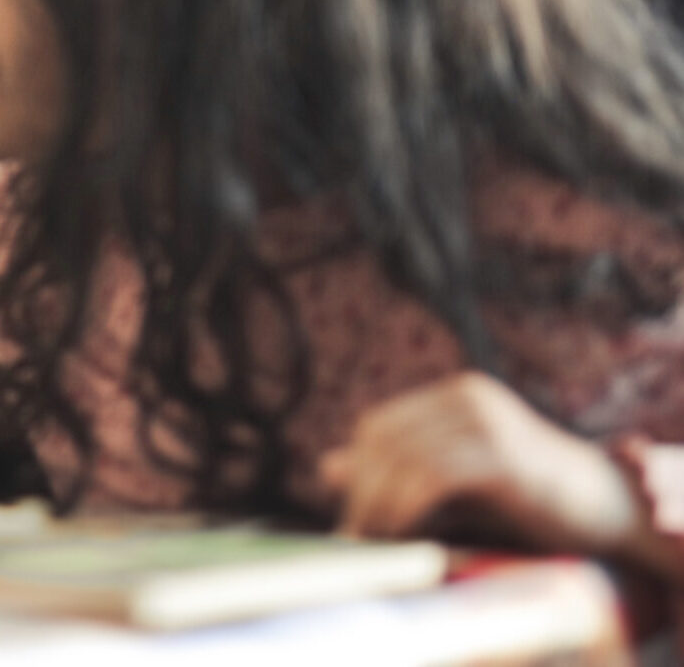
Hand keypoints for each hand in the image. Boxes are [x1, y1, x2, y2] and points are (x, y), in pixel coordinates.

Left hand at [322, 371, 671, 576]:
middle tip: (354, 538)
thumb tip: (327, 465)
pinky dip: (406, 506)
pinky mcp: (503, 452)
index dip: (360, 472)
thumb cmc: (534, 502)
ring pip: (404, 456)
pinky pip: (434, 475)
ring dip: (379, 504)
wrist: (612, 514)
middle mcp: (467, 396)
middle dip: (362, 491)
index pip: (380, 426)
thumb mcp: (459, 483)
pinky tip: (399, 535)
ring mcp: (487, 419)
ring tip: (373, 544)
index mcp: (455, 396)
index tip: (351, 517)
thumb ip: (402, 472)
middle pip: (385, 437)